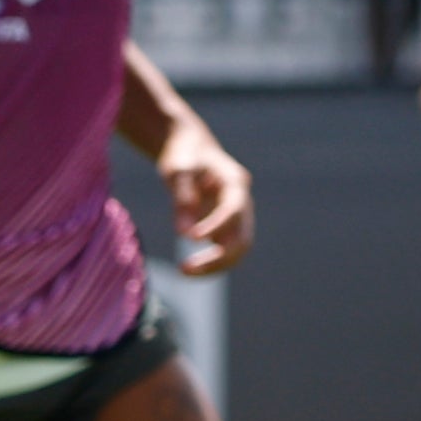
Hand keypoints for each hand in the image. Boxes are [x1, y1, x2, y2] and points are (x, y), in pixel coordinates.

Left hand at [160, 135, 253, 276]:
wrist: (191, 148)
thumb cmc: (184, 155)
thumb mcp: (178, 171)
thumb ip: (182, 198)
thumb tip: (184, 234)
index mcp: (235, 183)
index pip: (232, 211)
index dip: (215, 226)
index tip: (191, 238)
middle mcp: (242, 202)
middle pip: (242, 238)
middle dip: (218, 258)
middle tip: (185, 269)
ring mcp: (236, 216)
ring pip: (237, 250)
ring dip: (215, 265)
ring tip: (184, 272)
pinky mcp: (226, 226)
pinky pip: (224, 251)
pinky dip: (210, 263)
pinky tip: (187, 269)